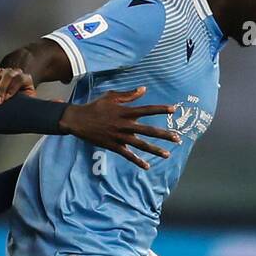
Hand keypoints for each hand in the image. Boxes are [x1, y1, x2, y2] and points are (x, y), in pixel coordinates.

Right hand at [0, 66, 35, 104]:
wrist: (17, 100)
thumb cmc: (22, 102)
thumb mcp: (27, 102)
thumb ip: (26, 101)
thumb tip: (23, 103)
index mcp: (26, 79)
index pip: (19, 79)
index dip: (12, 88)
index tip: (6, 98)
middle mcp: (16, 73)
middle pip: (8, 76)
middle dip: (1, 89)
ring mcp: (6, 71)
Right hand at [58, 86, 179, 169]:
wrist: (78, 120)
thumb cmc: (95, 106)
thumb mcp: (111, 96)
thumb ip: (128, 95)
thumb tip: (143, 89)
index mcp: (125, 111)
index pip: (147, 110)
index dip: (161, 109)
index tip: (174, 109)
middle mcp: (124, 124)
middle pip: (148, 130)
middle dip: (164, 135)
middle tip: (177, 138)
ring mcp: (119, 136)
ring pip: (140, 144)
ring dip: (154, 150)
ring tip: (167, 154)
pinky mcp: (113, 146)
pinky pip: (127, 155)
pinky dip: (137, 161)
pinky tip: (146, 166)